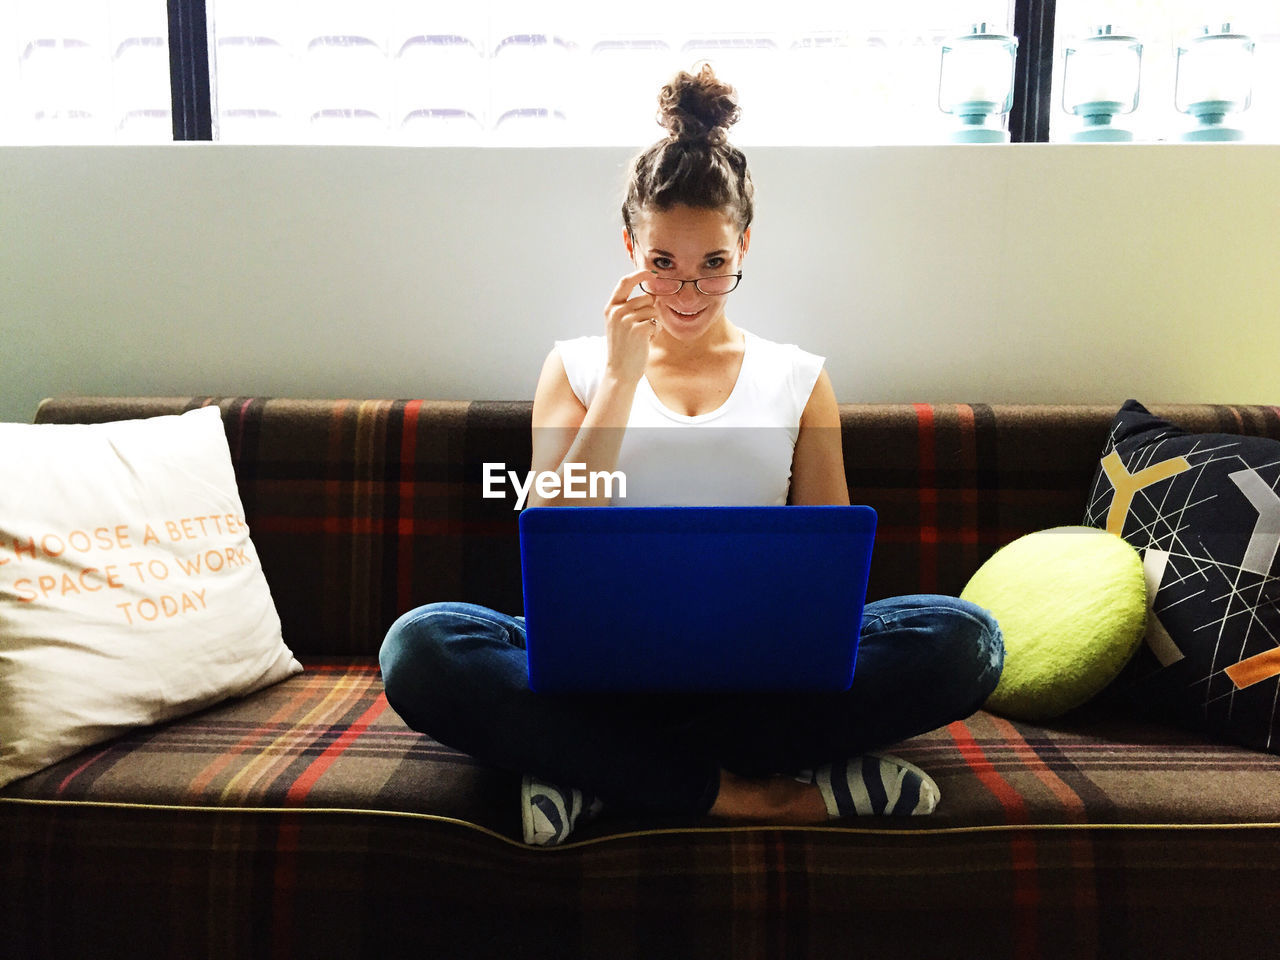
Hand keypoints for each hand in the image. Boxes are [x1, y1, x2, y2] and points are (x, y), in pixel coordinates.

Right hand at [603, 268, 659, 385]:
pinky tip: (645, 341)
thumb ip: (630, 307)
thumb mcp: (620, 324)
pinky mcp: (639, 329)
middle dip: (650, 311)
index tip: (651, 273)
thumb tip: (653, 293)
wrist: (620, 371)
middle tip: (642, 327)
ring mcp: (627, 320)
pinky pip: (656, 322)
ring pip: (653, 310)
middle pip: (646, 298)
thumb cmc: (623, 348)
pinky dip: (655, 332)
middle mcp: (617, 311)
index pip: (625, 282)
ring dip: (653, 322)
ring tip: (642, 336)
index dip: (639, 274)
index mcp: (611, 307)